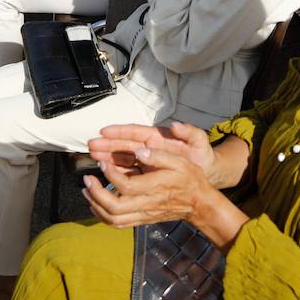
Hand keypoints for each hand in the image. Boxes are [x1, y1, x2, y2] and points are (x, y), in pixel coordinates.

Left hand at [81, 142, 214, 227]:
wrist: (198, 204)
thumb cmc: (189, 180)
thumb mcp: (179, 161)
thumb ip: (158, 156)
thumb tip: (139, 150)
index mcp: (154, 187)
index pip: (125, 185)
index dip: (110, 174)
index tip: (102, 162)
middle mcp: (146, 204)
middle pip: (114, 207)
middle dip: (96, 193)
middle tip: (87, 178)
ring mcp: (142, 214)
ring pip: (113, 218)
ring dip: (96, 205)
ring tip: (87, 190)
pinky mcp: (141, 220)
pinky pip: (118, 223)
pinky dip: (102, 216)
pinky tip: (96, 204)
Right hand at [88, 120, 216, 181]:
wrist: (207, 173)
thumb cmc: (203, 155)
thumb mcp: (200, 141)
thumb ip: (189, 132)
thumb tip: (176, 126)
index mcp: (158, 137)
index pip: (136, 132)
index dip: (120, 131)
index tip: (105, 130)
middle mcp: (149, 148)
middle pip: (124, 145)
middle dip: (108, 144)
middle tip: (91, 145)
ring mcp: (147, 161)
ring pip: (123, 158)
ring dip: (108, 157)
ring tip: (92, 156)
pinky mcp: (147, 174)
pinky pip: (128, 172)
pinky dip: (116, 171)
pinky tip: (104, 172)